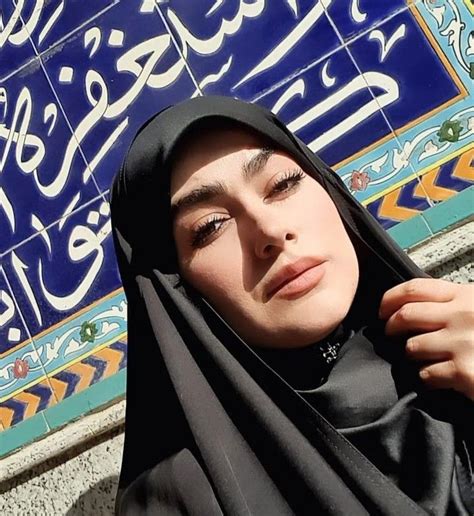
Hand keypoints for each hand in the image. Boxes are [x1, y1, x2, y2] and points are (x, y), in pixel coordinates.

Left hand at [379, 278, 473, 399]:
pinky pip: (426, 374)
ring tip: (424, 358)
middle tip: (391, 334)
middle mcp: (462, 315)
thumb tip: (416, 305)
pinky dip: (428, 376)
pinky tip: (440, 377)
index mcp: (466, 296)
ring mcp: (463, 343)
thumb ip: (456, 302)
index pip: (414, 288)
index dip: (390, 299)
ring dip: (412, 354)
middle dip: (392, 326)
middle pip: (406, 315)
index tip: (382, 310)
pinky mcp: (465, 372)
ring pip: (412, 347)